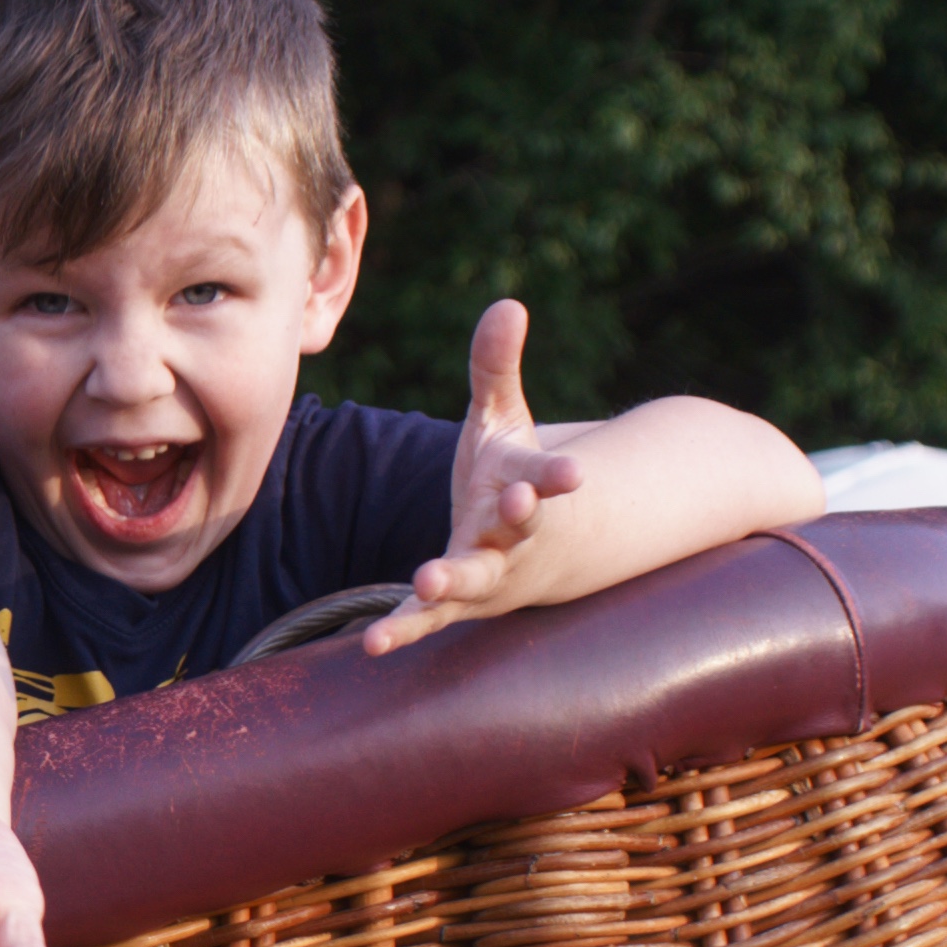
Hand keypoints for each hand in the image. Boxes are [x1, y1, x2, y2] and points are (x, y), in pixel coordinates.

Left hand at [364, 294, 585, 649]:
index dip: (557, 473)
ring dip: (452, 580)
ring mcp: (486, 574)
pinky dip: (403, 630)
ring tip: (426, 580)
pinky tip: (372, 644)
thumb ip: (497, 366)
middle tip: (520, 503)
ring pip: (473, 580)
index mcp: (526, 485)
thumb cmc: (508, 474)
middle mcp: (512, 535)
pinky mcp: (454, 602)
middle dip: (519, 516)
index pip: (549, 476)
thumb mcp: (499, 417)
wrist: (531, 554)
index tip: (574, 470)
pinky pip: (427, 619)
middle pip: (518, 528)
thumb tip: (507, 303)